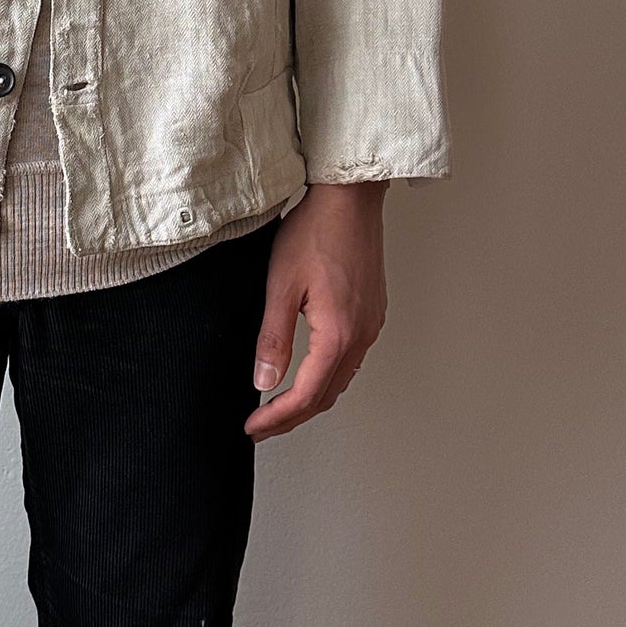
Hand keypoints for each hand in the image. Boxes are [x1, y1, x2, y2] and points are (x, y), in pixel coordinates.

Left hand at [245, 181, 388, 440]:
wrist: (349, 198)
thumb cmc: (316, 231)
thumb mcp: (281, 286)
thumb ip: (273, 339)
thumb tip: (264, 382)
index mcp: (338, 334)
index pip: (306, 396)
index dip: (277, 418)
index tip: (253, 428)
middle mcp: (361, 334)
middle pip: (327, 396)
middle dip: (292, 417)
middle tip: (262, 427)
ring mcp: (371, 324)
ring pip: (341, 379)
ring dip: (311, 398)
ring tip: (280, 406)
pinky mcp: (372, 312)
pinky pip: (351, 358)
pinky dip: (327, 376)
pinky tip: (310, 372)